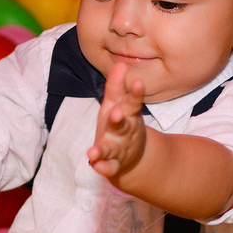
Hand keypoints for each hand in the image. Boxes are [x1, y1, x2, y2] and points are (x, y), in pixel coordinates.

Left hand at [88, 62, 145, 179]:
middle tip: (116, 113)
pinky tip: (94, 166)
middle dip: (119, 120)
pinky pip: (108, 168)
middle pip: (123, 126)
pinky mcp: (113, 165)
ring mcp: (119, 150)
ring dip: (103, 149)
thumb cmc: (121, 124)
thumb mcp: (118, 104)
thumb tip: (120, 64)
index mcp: (127, 115)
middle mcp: (125, 133)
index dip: (135, 93)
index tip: (138, 82)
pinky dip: (102, 168)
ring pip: (112, 149)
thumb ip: (117, 86)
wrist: (133, 158)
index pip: (132, 102)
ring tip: (94, 151)